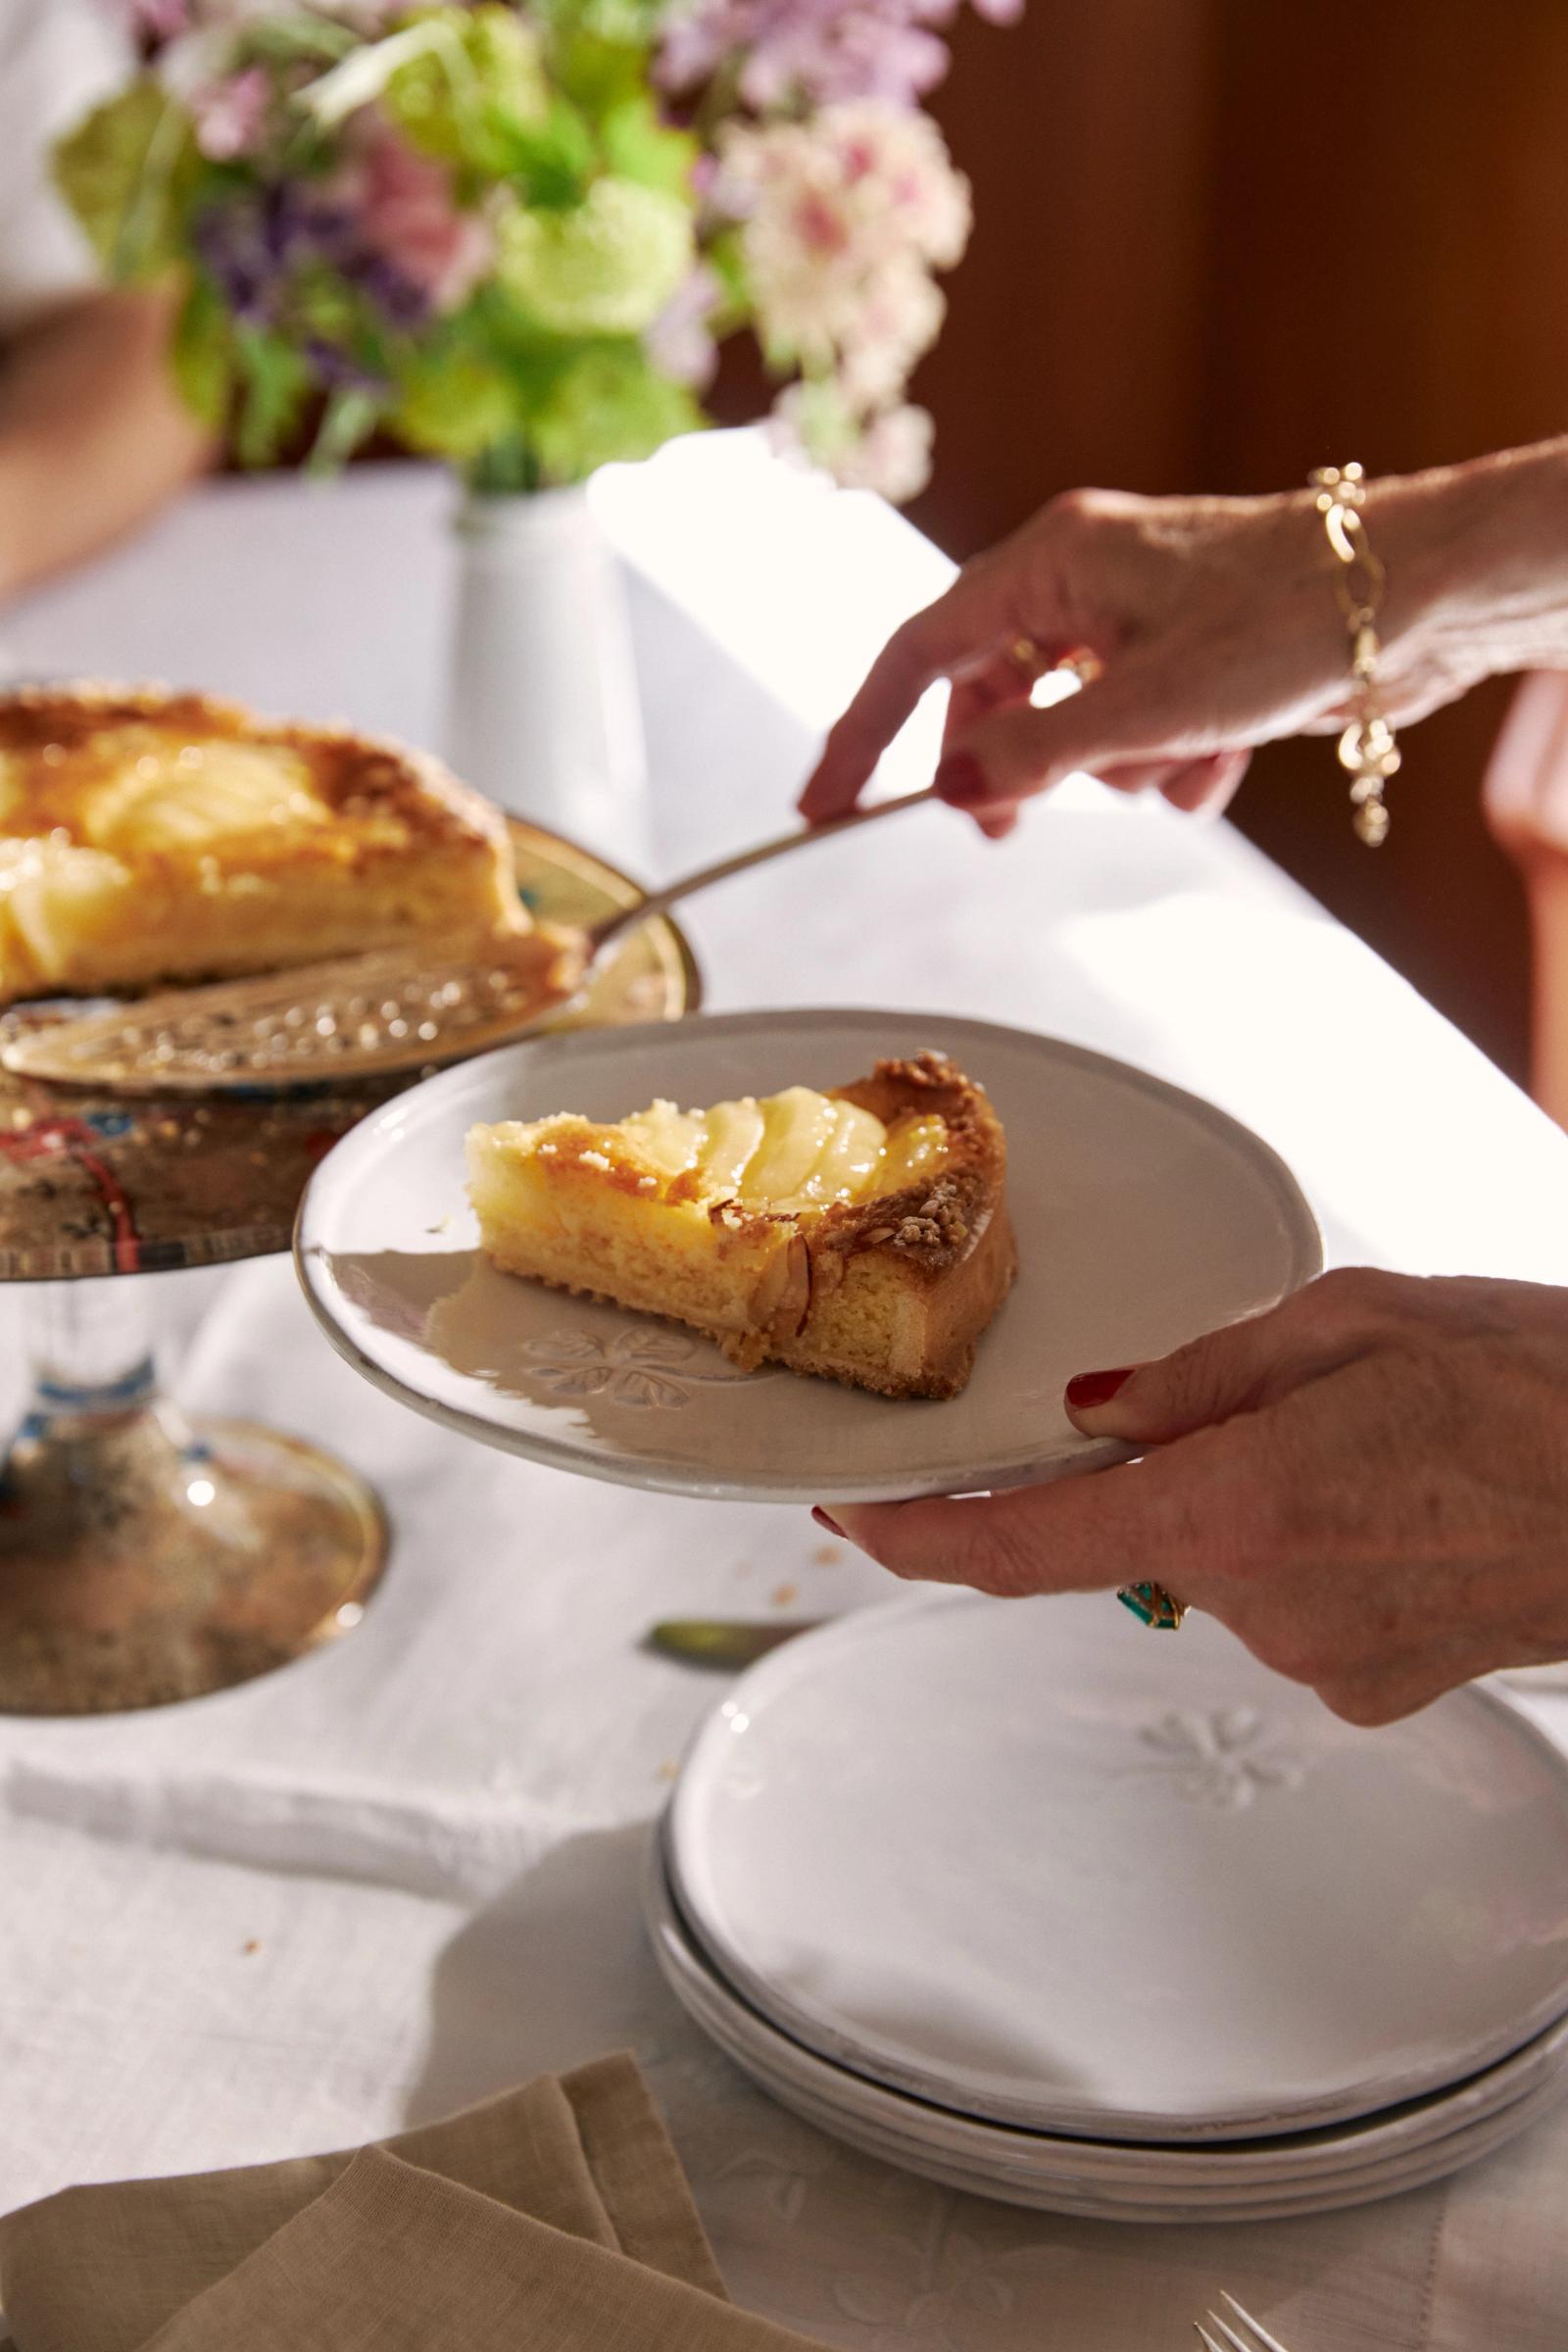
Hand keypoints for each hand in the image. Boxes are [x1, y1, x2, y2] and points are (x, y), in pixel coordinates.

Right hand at [799, 471, 1513, 832]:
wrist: (1425, 598)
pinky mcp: (1191, 652)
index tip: (823, 807)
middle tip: (1010, 828)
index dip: (863, 734)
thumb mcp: (1144, 707)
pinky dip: (1173, 760)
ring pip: (1075, 723)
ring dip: (1119, 767)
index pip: (916, 654)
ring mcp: (1138, 614)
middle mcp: (1083, 577)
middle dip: (1019, 766)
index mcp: (1050, 562)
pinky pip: (1142, 728)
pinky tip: (1225, 760)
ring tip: (1183, 760)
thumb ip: (1035, 753)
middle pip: (992, 694)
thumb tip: (953, 790)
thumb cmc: (1288, 621)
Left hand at [817, 1269, 1567, 1723]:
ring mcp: (1323, 1661)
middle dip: (1174, 1463)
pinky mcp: (1378, 1686)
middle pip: (1143, 1534)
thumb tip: (1102, 1414)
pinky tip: (1409, 1498)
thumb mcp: (1353, 1320)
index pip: (1023, 1548)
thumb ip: (1202, 1375)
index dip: (922, 1537)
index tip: (857, 1519)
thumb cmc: (1543, 1389)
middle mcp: (1263, 1608)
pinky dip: (1321, 1546)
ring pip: (1227, 1564)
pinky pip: (1299, 1604)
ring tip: (1382, 1440)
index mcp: (1234, 1508)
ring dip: (1260, 1498)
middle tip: (1280, 1393)